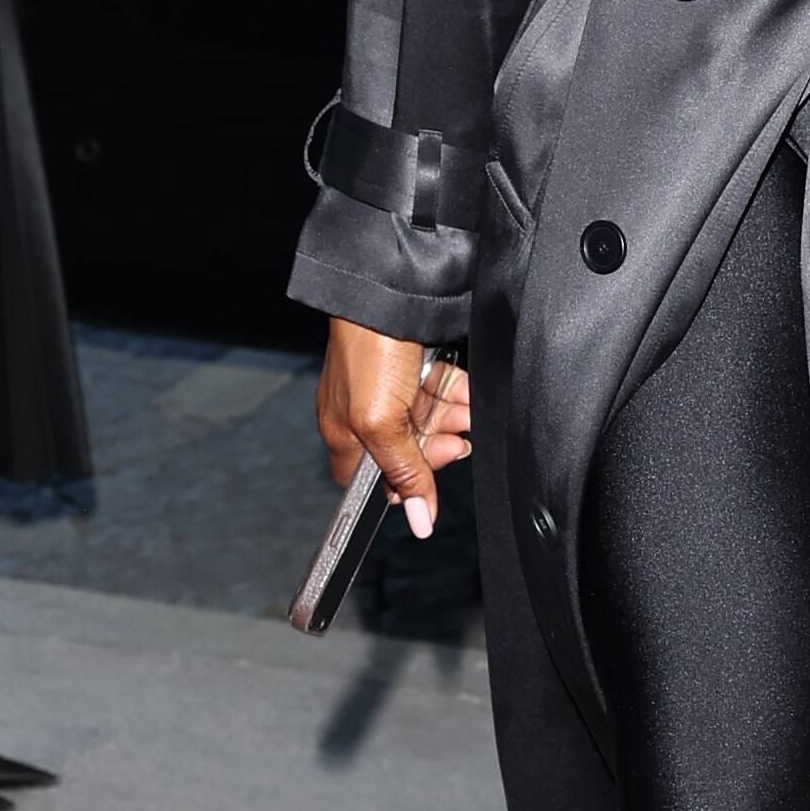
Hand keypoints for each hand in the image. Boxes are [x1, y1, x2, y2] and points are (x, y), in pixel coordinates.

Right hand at [318, 325, 474, 534]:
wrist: (388, 290)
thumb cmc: (368, 349)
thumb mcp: (381, 422)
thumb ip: (402, 471)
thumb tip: (418, 520)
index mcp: (344, 434)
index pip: (375, 481)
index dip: (405, 482)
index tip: (427, 473)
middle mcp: (366, 415)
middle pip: (411, 451)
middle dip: (438, 444)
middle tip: (454, 436)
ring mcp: (391, 390)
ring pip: (432, 420)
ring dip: (454, 417)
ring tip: (464, 409)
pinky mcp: (415, 366)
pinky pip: (442, 391)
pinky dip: (457, 393)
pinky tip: (464, 391)